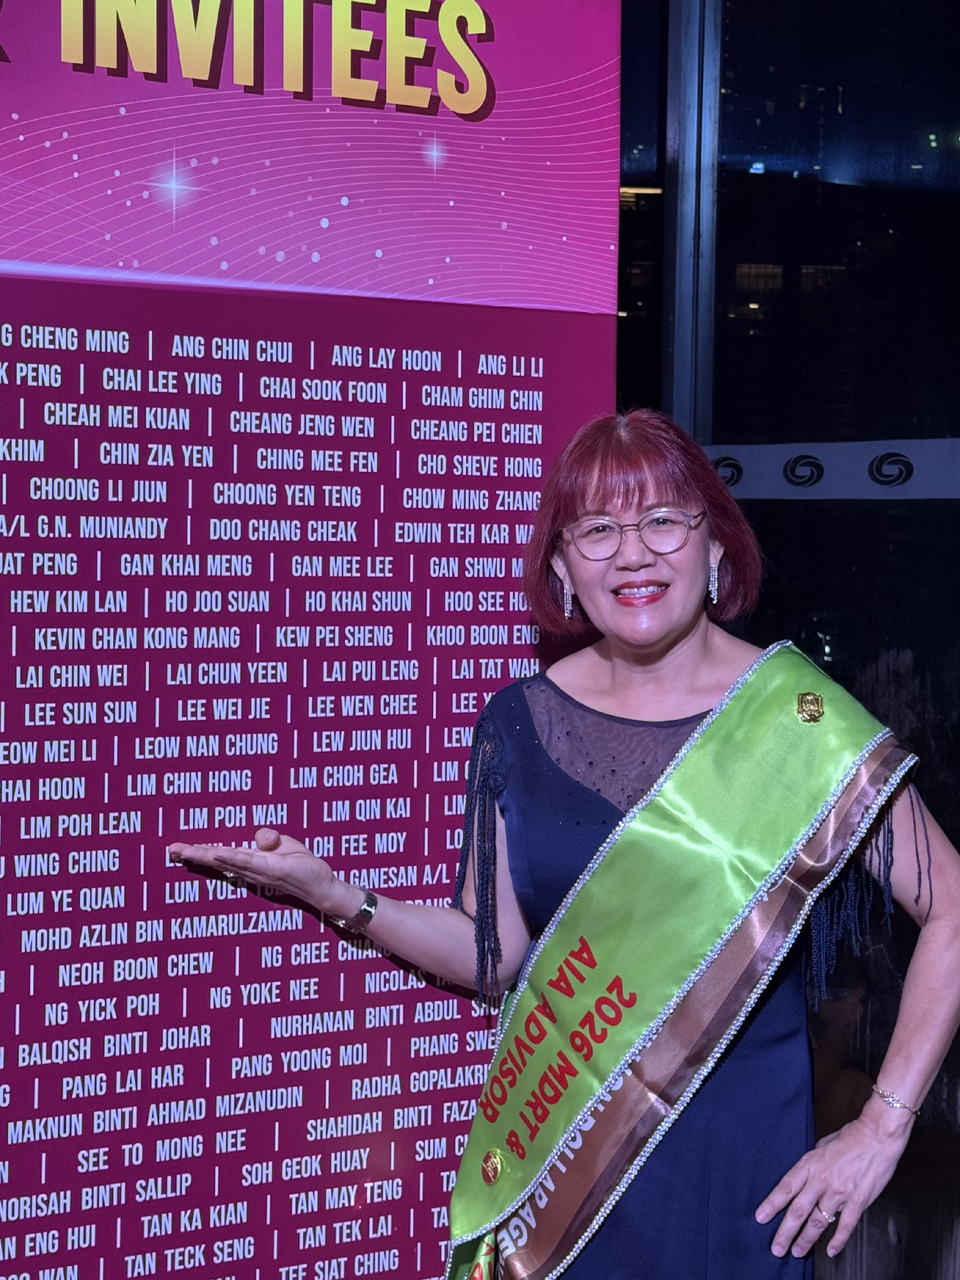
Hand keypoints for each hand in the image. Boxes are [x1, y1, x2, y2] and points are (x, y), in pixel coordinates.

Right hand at [169, 827, 337, 912]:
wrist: (322, 884)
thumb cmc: (301, 865)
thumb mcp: (284, 843)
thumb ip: (268, 837)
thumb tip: (257, 836)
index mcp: (249, 859)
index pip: (220, 854)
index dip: (199, 851)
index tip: (176, 848)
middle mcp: (250, 867)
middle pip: (217, 859)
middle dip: (193, 854)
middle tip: (170, 850)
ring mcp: (260, 870)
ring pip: (228, 860)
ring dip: (207, 855)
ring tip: (187, 851)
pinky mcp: (274, 870)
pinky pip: (251, 862)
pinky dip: (233, 857)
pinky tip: (219, 853)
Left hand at [755, 1107, 911, 1257]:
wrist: (878, 1136)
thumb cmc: (851, 1137)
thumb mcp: (822, 1145)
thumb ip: (813, 1164)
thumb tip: (806, 1175)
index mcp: (810, 1164)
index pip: (786, 1188)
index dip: (772, 1204)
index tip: (761, 1218)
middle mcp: (822, 1180)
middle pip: (798, 1210)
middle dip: (785, 1231)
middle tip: (776, 1248)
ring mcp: (840, 1192)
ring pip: (818, 1221)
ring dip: (806, 1239)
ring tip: (797, 1251)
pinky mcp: (858, 1201)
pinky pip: (845, 1226)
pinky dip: (837, 1240)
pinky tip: (830, 1251)